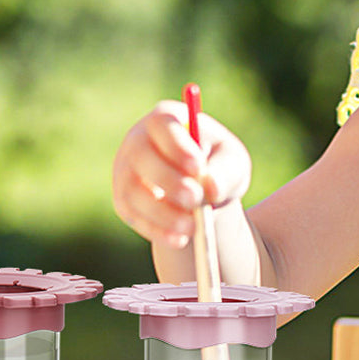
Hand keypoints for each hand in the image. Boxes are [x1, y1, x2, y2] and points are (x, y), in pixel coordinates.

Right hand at [112, 100, 251, 247]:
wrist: (204, 192)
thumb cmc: (219, 166)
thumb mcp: (233, 162)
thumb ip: (226, 170)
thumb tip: (211, 188)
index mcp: (167, 120)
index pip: (162, 124)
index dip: (176, 145)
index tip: (198, 166)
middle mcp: (138, 141)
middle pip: (141, 156)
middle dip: (168, 180)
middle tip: (194, 198)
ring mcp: (126, 171)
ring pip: (134, 190)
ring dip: (162, 211)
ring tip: (193, 227)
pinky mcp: (125, 201)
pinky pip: (134, 215)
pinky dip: (156, 229)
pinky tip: (180, 239)